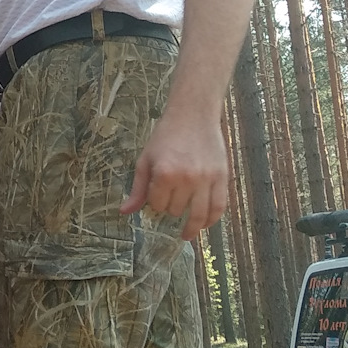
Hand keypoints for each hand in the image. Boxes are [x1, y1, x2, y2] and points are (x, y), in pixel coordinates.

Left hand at [120, 108, 228, 238]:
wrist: (193, 115)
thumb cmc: (166, 136)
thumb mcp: (146, 159)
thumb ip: (138, 188)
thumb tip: (125, 212)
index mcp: (165, 173)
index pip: (157, 204)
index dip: (155, 202)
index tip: (157, 195)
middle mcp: (187, 178)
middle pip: (177, 210)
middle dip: (171, 208)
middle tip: (171, 200)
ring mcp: (207, 179)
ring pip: (199, 214)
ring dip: (191, 225)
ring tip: (187, 233)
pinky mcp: (222, 177)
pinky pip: (219, 207)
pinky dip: (212, 220)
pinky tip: (205, 225)